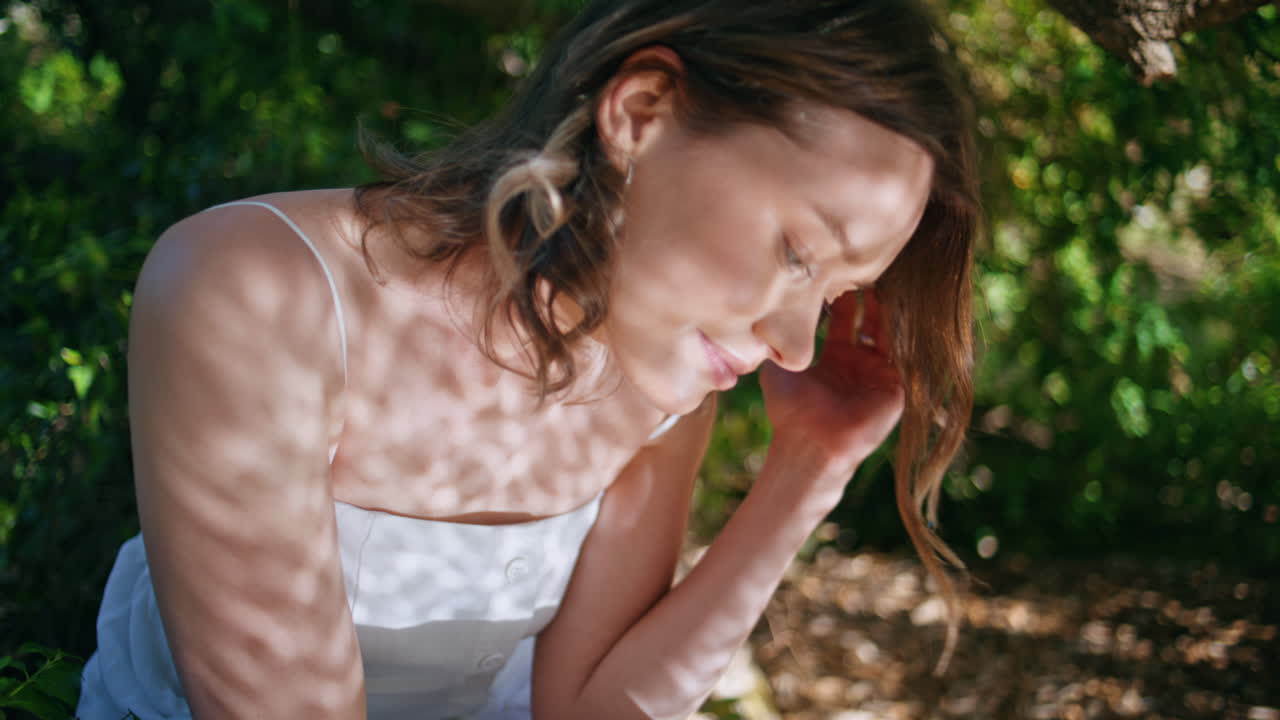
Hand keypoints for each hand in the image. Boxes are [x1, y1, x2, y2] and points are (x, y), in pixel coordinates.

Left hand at [759, 290, 904, 480]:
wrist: (809, 442)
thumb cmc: (789, 410)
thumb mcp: (777, 368)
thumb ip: (776, 343)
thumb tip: (763, 316)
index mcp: (833, 362)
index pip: (844, 322)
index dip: (843, 300)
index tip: (840, 273)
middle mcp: (857, 367)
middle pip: (869, 324)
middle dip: (870, 299)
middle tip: (867, 270)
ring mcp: (878, 376)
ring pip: (889, 335)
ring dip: (888, 311)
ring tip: (886, 281)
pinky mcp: (895, 388)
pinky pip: (903, 355)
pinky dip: (901, 332)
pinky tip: (899, 308)